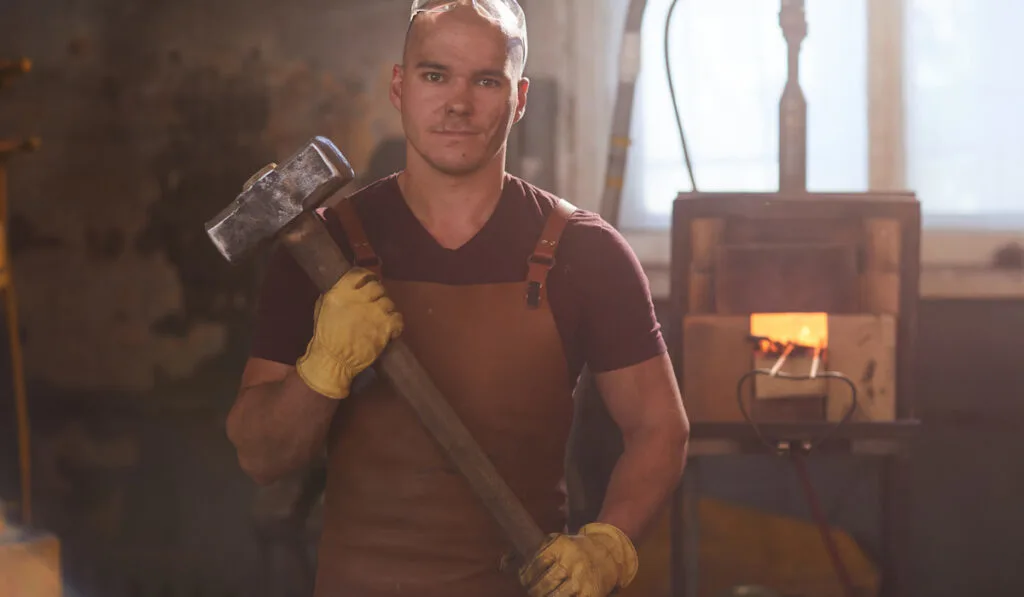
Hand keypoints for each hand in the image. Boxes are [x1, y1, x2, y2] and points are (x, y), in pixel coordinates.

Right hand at [295, 268, 402, 398]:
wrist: (333, 361)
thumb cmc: (325, 337)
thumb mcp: (322, 309)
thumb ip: (336, 296)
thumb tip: (346, 289)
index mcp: (341, 292)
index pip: (361, 274)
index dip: (368, 277)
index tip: (370, 282)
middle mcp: (360, 299)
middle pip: (378, 287)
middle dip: (378, 295)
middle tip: (375, 304)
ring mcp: (375, 313)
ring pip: (389, 303)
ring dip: (386, 310)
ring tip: (380, 319)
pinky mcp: (386, 327)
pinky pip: (398, 318)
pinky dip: (396, 323)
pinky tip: (390, 329)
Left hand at [518, 522, 638, 596]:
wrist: (607, 553)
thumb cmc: (575, 548)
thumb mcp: (557, 542)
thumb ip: (535, 550)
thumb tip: (506, 564)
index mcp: (561, 546)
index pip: (537, 562)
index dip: (526, 574)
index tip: (524, 578)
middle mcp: (572, 562)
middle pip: (544, 583)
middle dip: (534, 589)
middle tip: (532, 590)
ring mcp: (581, 579)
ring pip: (554, 596)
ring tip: (542, 594)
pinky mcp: (589, 594)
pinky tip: (556, 596)